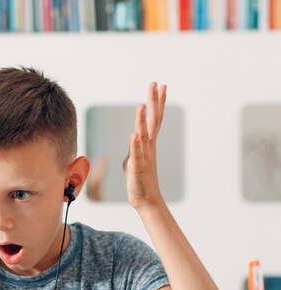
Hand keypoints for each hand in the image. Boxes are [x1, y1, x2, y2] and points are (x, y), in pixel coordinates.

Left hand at [122, 82, 166, 210]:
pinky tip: (135, 134)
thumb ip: (135, 147)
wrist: (146, 199)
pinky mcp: (137, 168)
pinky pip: (136, 154)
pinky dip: (136, 145)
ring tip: (142, 105)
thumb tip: (134, 140)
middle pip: (153, 121)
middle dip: (154, 102)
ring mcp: (143, 156)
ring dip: (143, 121)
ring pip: (144, 135)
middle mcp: (148, 147)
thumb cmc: (140, 179)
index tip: (160, 85)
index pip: (154, 118)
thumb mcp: (134, 158)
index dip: (157, 102)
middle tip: (156, 84)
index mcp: (148, 143)